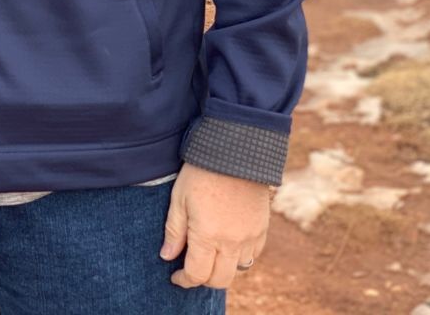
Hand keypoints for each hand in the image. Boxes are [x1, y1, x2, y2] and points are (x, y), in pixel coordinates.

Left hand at [161, 163, 270, 288]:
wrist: (234, 149)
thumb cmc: (200, 171)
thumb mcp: (179, 198)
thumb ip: (174, 231)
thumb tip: (167, 256)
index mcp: (207, 235)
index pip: (197, 274)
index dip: (184, 280)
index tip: (176, 277)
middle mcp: (232, 242)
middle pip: (220, 280)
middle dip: (203, 279)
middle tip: (192, 268)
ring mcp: (250, 236)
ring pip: (238, 270)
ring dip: (223, 268)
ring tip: (210, 254)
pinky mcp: (262, 228)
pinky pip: (253, 254)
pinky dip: (241, 256)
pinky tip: (229, 244)